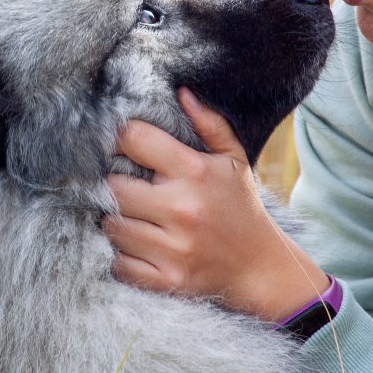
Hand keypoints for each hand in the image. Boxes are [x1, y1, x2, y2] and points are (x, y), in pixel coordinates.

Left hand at [102, 87, 331, 321]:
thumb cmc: (241, 207)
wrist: (260, 267)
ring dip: (115, 220)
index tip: (121, 146)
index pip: (134, 139)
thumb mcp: (234, 160)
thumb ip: (209, 124)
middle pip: (113, 186)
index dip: (120, 138)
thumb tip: (181, 92)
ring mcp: (173, 248)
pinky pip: (119, 263)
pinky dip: (120, 254)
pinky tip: (135, 244)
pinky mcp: (166, 279)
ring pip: (112, 226)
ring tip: (132, 216)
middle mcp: (182, 208)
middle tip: (125, 186)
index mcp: (195, 172)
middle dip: (114, 184)